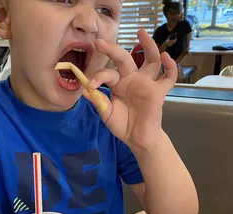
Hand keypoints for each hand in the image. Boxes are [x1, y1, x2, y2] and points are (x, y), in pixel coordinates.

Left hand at [83, 29, 177, 150]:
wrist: (137, 139)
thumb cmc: (122, 125)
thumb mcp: (107, 114)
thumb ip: (99, 102)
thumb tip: (85, 90)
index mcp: (117, 84)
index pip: (108, 73)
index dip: (98, 77)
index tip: (90, 85)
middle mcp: (131, 80)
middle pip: (124, 59)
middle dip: (113, 50)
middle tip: (100, 42)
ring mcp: (146, 84)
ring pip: (150, 60)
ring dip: (148, 46)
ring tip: (141, 33)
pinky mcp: (158, 92)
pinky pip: (168, 77)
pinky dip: (170, 67)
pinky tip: (166, 57)